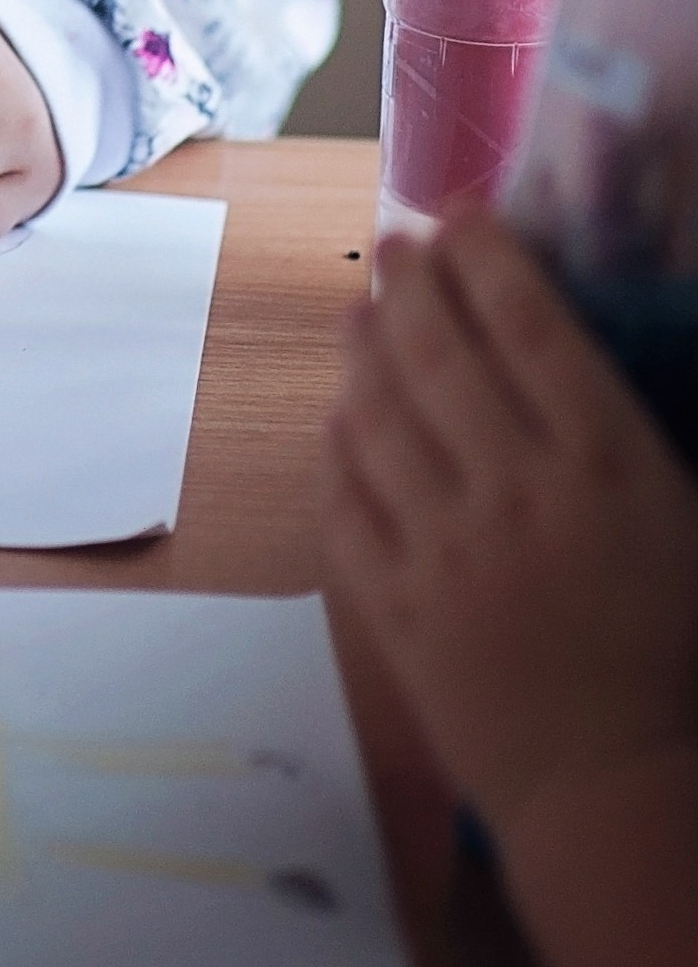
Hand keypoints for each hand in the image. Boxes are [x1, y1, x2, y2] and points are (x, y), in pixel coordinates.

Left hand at [323, 208, 697, 845]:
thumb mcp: (681, 516)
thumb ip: (617, 423)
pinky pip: (345, 500)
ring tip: (361, 309)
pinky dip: (337, 444)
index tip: (461, 212)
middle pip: (440, 348)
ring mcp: (443, 547)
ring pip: (378, 411)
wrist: (618, 787)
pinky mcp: (394, 604)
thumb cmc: (674, 651)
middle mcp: (514, 489)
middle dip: (411, 279)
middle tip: (397, 244)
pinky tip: (341, 414)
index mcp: (602, 465)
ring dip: (364, 346)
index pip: (528, 320)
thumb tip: (564, 333)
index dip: (485, 252)